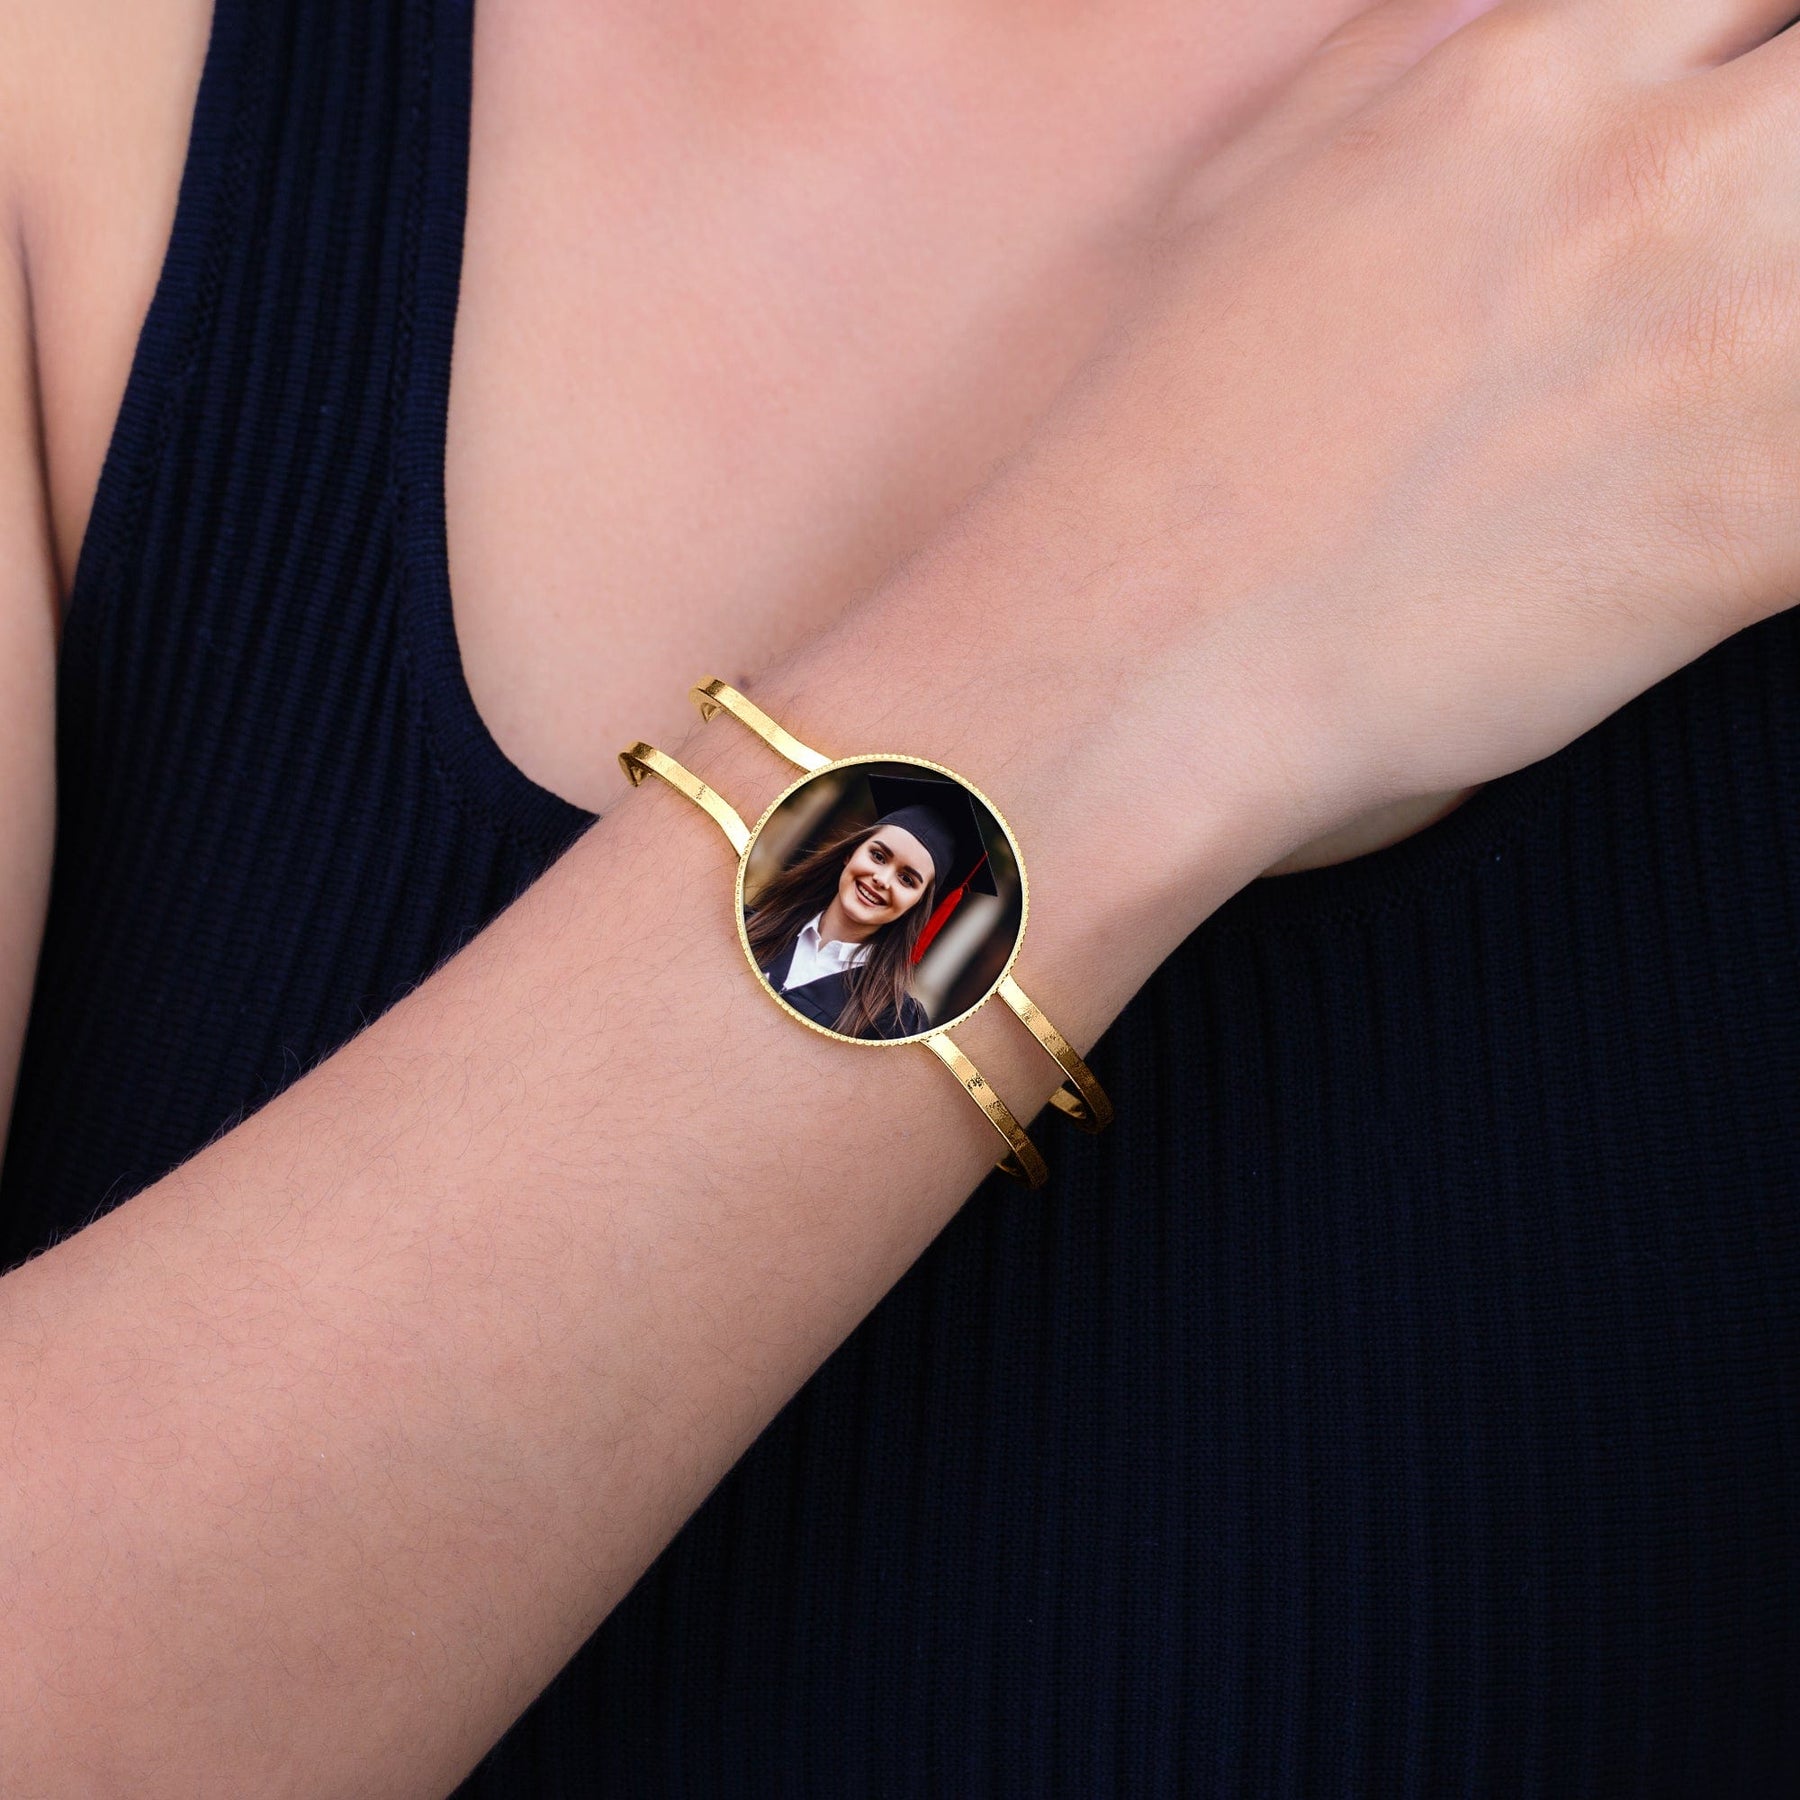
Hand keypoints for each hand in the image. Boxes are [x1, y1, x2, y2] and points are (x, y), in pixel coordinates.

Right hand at [937, 0, 1799, 859]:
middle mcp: (1655, 177)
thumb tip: (1519, 36)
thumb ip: (1412, 66)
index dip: (1763, 60)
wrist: (1130, 654)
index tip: (1740, 140)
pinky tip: (1751, 519)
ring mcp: (1733, 343)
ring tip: (1739, 392)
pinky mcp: (1761, 524)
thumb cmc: (1160, 449)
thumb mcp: (1260, 185)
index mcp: (1531, 73)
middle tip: (1752, 268)